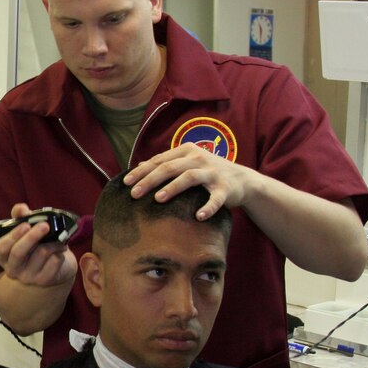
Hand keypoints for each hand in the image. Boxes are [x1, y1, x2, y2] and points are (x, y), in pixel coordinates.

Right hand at [0, 203, 77, 288]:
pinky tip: (61, 250)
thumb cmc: (38, 245)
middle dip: (32, 237)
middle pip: (18, 253)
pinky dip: (60, 252)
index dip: (13, 235)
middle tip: (45, 225)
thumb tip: (20, 209)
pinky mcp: (44, 280)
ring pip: (41, 254)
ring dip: (53, 242)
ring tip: (59, 239)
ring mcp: (28, 277)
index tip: (26, 225)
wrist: (56, 266)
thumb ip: (22, 217)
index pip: (2, 247)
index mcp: (5, 256)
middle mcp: (13, 269)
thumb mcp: (28, 230)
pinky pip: (54, 262)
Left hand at [124, 144, 256, 219]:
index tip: (125, 183)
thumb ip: (165, 163)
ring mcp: (213, 172)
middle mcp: (199, 159)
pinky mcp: (226, 188)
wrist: (242, 180)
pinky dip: (208, 207)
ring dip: (173, 188)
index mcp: (187, 151)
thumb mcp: (186, 163)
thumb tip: (138, 166)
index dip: (141, 171)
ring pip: (189, 178)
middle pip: (170, 168)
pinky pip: (216, 198)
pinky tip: (198, 217)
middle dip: (150, 180)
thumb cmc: (206, 172)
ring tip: (158, 199)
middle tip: (134, 193)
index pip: (159, 161)